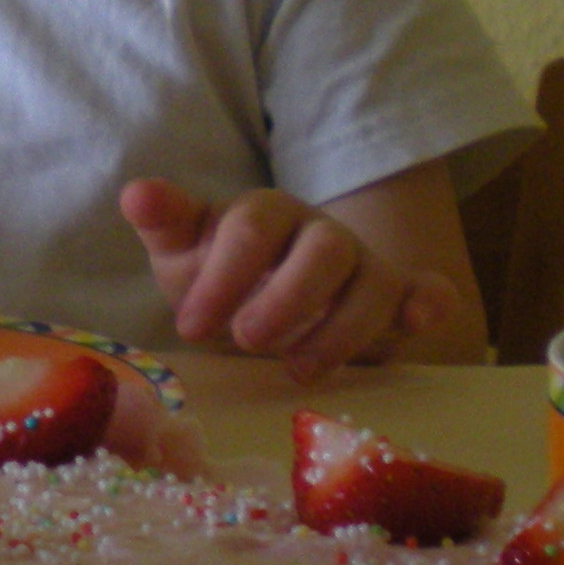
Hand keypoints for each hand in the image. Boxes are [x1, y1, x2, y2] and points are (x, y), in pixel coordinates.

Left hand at [118, 177, 461, 380]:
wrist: (265, 294)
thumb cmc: (219, 272)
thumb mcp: (183, 250)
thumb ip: (166, 222)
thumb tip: (134, 193)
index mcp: (265, 213)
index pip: (252, 227)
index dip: (223, 276)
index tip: (190, 325)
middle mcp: (318, 233)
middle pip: (324, 249)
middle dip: (287, 298)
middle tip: (246, 340)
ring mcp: (361, 265)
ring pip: (371, 284)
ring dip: (339, 330)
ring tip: (296, 371)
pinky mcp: (393, 300)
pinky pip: (425, 294)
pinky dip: (428, 304)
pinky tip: (420, 320)